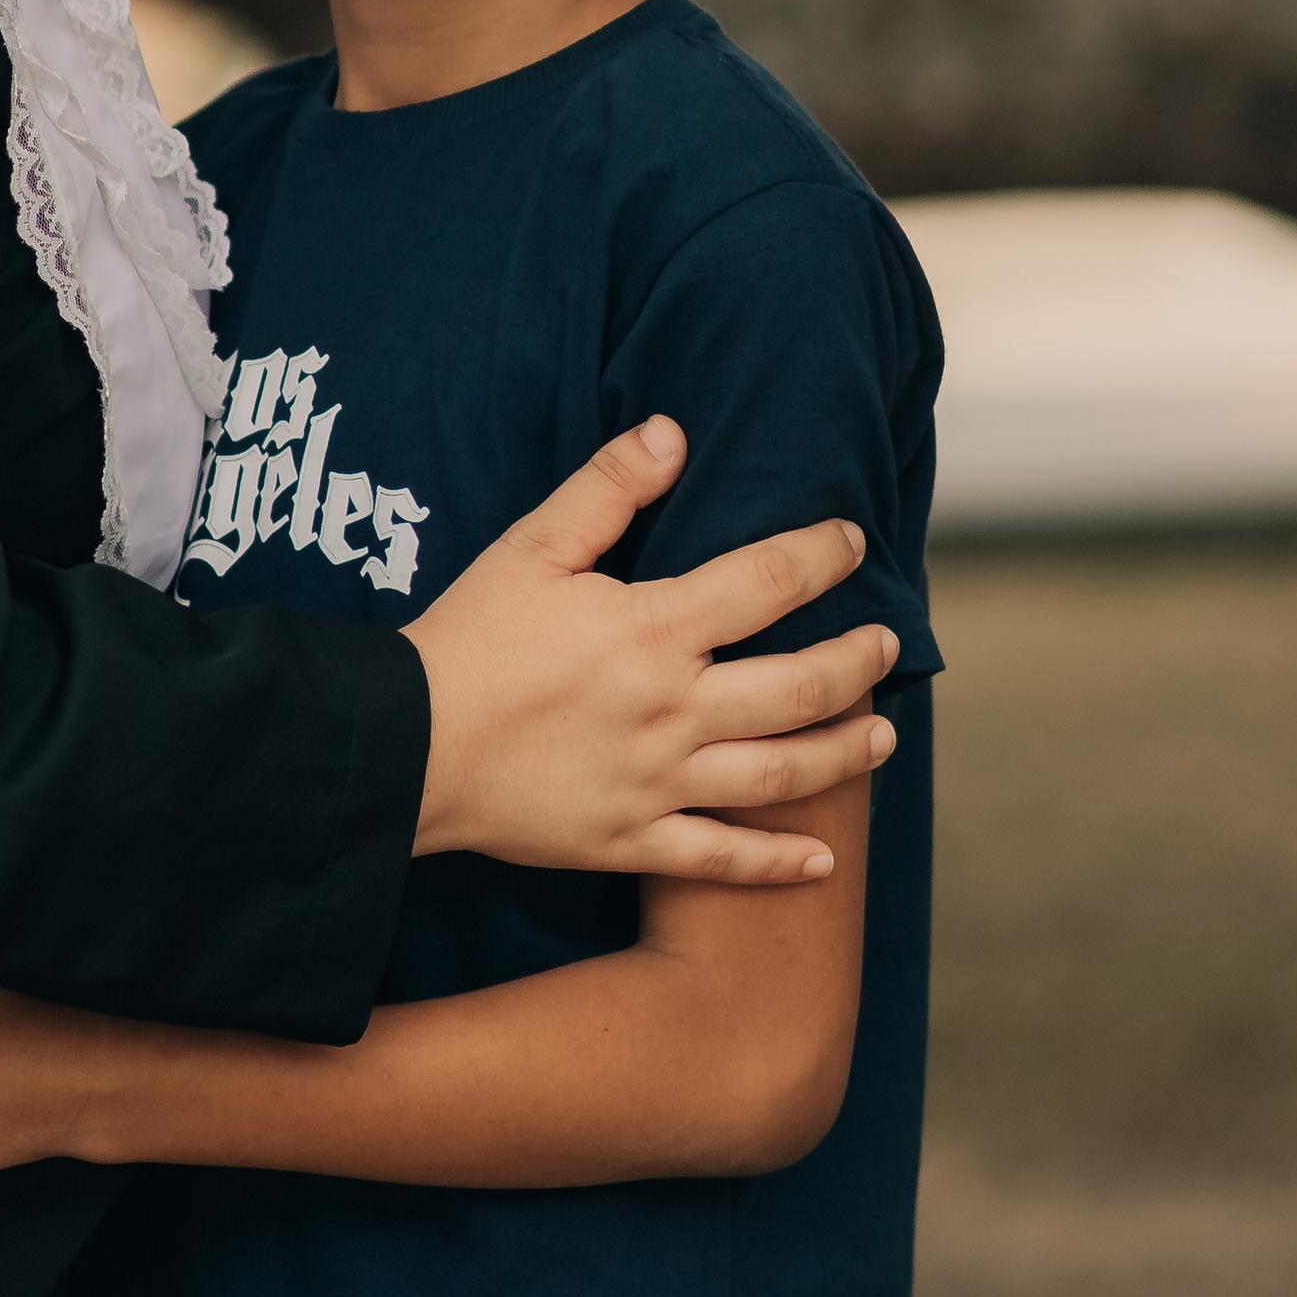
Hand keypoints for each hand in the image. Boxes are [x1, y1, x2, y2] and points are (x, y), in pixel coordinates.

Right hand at [404, 417, 897, 886]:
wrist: (409, 747)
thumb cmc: (467, 638)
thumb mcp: (530, 546)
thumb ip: (607, 488)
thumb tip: (673, 433)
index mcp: (652, 630)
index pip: (766, 584)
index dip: (820, 557)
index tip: (850, 543)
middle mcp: (673, 710)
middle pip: (799, 687)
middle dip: (856, 663)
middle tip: (887, 645)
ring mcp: (659, 783)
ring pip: (781, 775)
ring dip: (845, 756)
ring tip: (884, 738)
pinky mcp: (632, 841)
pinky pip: (721, 858)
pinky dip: (778, 864)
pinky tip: (822, 862)